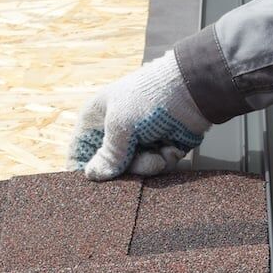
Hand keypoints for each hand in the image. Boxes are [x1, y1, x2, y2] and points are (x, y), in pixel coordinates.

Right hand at [69, 51, 211, 180]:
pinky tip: (170, 148)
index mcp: (97, 117)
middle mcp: (115, 130)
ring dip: (148, 165)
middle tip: (140, 161)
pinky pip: (155, 167)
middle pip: (110, 167)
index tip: (95, 183)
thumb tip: (92, 175)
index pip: (80, 150)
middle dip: (127, 169)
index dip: (84, 168)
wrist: (193, 90)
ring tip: (158, 155)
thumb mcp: (121, 125)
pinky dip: (164, 160)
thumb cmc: (148, 97)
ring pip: (135, 170)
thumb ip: (108, 154)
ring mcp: (139, 139)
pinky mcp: (160, 147)